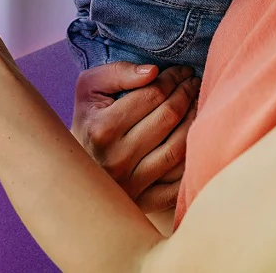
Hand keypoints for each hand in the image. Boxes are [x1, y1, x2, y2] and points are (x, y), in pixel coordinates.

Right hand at [72, 60, 198, 211]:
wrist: (77, 168)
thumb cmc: (89, 120)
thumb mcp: (90, 88)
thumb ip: (118, 73)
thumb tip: (153, 72)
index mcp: (103, 128)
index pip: (152, 95)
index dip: (173, 78)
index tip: (184, 70)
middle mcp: (116, 159)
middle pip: (168, 119)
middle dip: (187, 94)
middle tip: (194, 83)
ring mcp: (131, 185)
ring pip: (177, 150)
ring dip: (194, 122)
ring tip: (198, 104)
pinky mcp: (143, 204)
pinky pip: (178, 184)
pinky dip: (191, 162)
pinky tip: (195, 141)